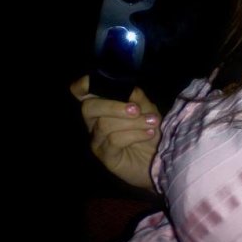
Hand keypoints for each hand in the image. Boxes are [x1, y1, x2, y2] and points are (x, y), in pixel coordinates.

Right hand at [70, 75, 160, 190]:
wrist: (160, 159)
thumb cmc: (150, 130)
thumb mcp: (147, 109)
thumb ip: (136, 97)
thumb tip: (128, 88)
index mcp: (102, 105)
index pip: (81, 92)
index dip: (83, 85)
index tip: (92, 82)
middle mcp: (94, 121)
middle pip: (89, 107)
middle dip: (113, 106)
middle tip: (136, 110)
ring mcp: (97, 140)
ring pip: (105, 124)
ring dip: (132, 122)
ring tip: (152, 123)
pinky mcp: (105, 156)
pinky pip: (114, 140)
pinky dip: (135, 134)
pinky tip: (149, 133)